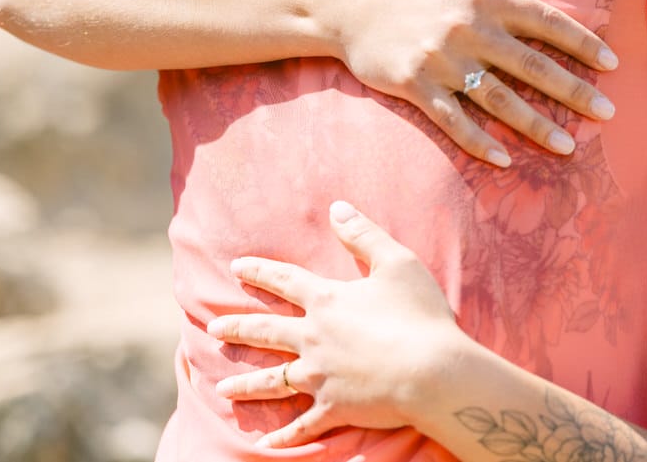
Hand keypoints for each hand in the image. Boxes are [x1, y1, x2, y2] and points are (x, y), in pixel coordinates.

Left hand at [209, 201, 465, 447]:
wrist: (432, 372)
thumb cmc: (419, 315)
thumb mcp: (397, 263)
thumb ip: (365, 235)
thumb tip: (337, 208)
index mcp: (328, 301)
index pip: (285, 280)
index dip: (261, 271)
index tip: (237, 267)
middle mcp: (314, 338)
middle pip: (267, 332)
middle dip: (239, 328)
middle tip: (215, 329)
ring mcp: (321, 376)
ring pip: (273, 381)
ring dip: (246, 384)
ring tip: (222, 387)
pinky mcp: (334, 407)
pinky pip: (302, 425)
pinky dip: (283, 437)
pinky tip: (265, 445)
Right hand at [324, 0, 618, 166]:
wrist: (347, 3)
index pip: (546, 21)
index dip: (582, 42)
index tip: (612, 63)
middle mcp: (470, 29)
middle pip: (533, 66)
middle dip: (575, 91)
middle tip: (608, 113)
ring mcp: (443, 60)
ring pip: (500, 99)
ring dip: (537, 125)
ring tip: (569, 146)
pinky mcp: (416, 86)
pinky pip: (454, 120)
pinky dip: (479, 141)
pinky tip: (506, 159)